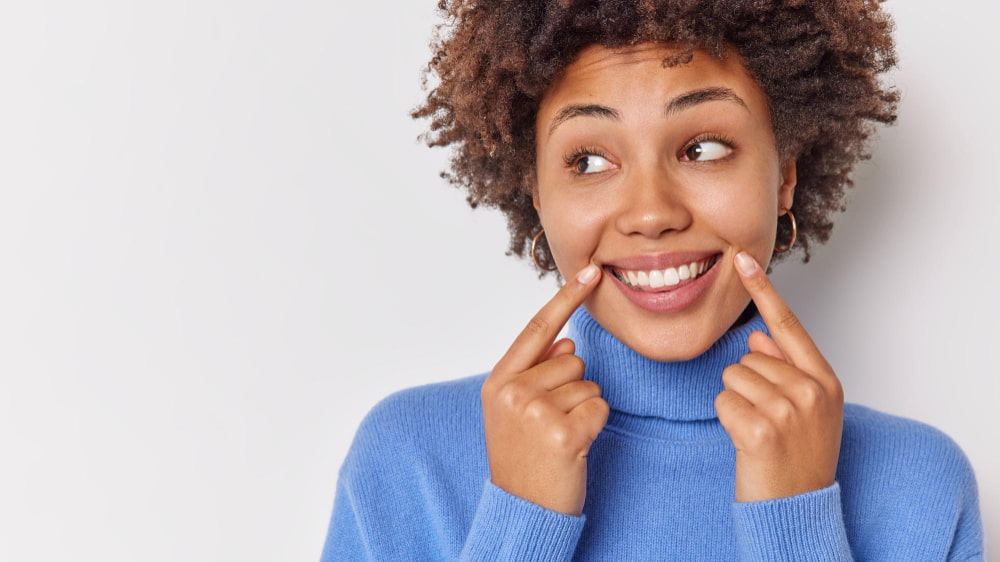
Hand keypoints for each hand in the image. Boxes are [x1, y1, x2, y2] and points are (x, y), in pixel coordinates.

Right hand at [481, 263, 608, 515]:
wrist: (521, 510)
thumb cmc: (523, 458)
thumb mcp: (515, 412)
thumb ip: (536, 373)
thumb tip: (568, 343)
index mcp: (498, 381)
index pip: (537, 329)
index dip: (565, 298)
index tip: (590, 271)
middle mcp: (513, 391)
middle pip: (572, 359)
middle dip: (572, 387)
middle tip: (552, 424)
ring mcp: (535, 411)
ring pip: (588, 383)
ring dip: (584, 408)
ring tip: (559, 436)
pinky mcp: (562, 432)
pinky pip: (600, 406)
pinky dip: (595, 425)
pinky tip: (574, 446)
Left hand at [716, 251, 844, 501]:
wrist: (797, 510)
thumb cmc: (797, 460)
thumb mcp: (805, 412)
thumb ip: (785, 371)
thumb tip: (757, 337)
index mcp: (825, 381)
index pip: (788, 326)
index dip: (763, 291)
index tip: (742, 259)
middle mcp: (812, 390)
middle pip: (748, 358)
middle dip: (746, 386)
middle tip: (766, 422)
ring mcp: (789, 409)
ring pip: (731, 377)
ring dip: (735, 404)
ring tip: (758, 432)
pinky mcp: (762, 429)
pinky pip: (722, 401)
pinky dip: (726, 420)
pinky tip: (747, 443)